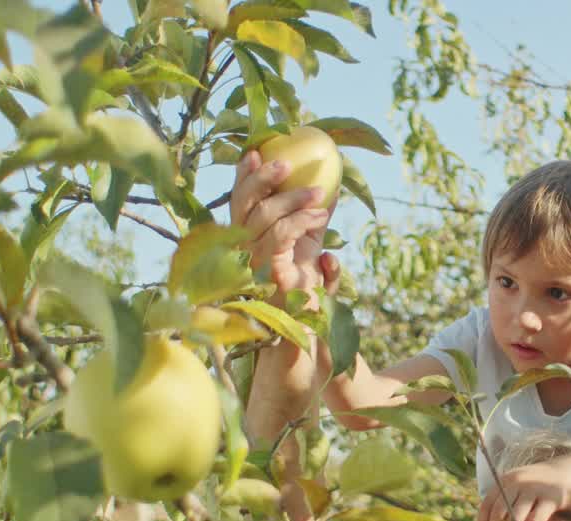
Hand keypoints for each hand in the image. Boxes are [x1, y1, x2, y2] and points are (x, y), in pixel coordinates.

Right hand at [230, 151, 335, 299]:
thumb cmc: (307, 281)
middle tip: (287, 164)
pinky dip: (302, 218)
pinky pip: (281, 233)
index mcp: (247, 235)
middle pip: (242, 202)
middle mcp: (242, 246)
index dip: (243, 175)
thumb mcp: (311, 242)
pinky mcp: (267, 269)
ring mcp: (252, 258)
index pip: (238, 200)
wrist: (310, 319)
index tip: (254, 151)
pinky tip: (320, 214)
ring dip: (294, 198)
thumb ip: (314, 216)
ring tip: (319, 194)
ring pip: (264, 214)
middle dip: (262, 178)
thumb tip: (331, 185)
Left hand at [476, 457, 570, 520]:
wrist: (569, 469)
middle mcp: (517, 483)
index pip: (487, 503)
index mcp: (506, 480)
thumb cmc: (540, 483)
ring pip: (516, 517)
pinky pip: (536, 520)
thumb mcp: (520, 484)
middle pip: (499, 511)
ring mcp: (534, 489)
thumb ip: (507, 499)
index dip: (483, 520)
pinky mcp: (550, 499)